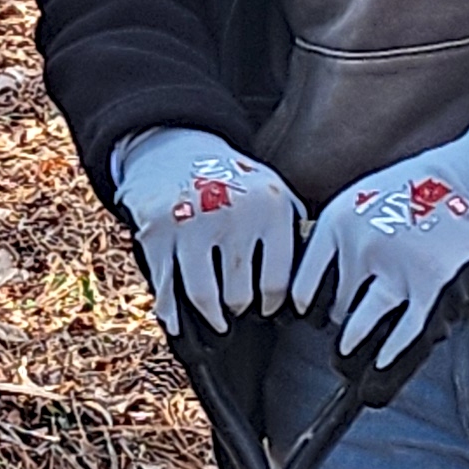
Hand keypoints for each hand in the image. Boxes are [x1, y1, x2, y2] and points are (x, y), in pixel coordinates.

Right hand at [112, 126, 303, 335]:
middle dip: (239, 308)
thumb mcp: (272, 190)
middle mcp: (232, 214)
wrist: (174, 148)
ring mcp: (191, 224)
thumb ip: (293, 229)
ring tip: (217, 319)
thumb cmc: (230, 179)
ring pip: (203, 296)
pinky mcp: (156, 233)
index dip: (271, 303)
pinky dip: (171, 311)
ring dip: (211, 316)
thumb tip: (313, 280)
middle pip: (239, 294)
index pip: (277, 279)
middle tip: (238, 310)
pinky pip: (165, 286)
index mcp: (270, 207)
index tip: (266, 309)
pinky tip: (178, 320)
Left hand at [290, 76, 468, 364]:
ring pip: (358, 330)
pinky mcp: (432, 290)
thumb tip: (321, 287)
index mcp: (339, 221)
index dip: (306, 308)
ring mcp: (397, 270)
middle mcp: (362, 247)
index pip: (305, 284)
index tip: (311, 316)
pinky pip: (403, 338)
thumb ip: (343, 238)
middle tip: (341, 340)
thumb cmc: (430, 189)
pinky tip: (380, 369)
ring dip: (352, 350)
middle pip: (333, 310)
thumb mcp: (369, 197)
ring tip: (348, 359)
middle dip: (337, 327)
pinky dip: (390, 361)